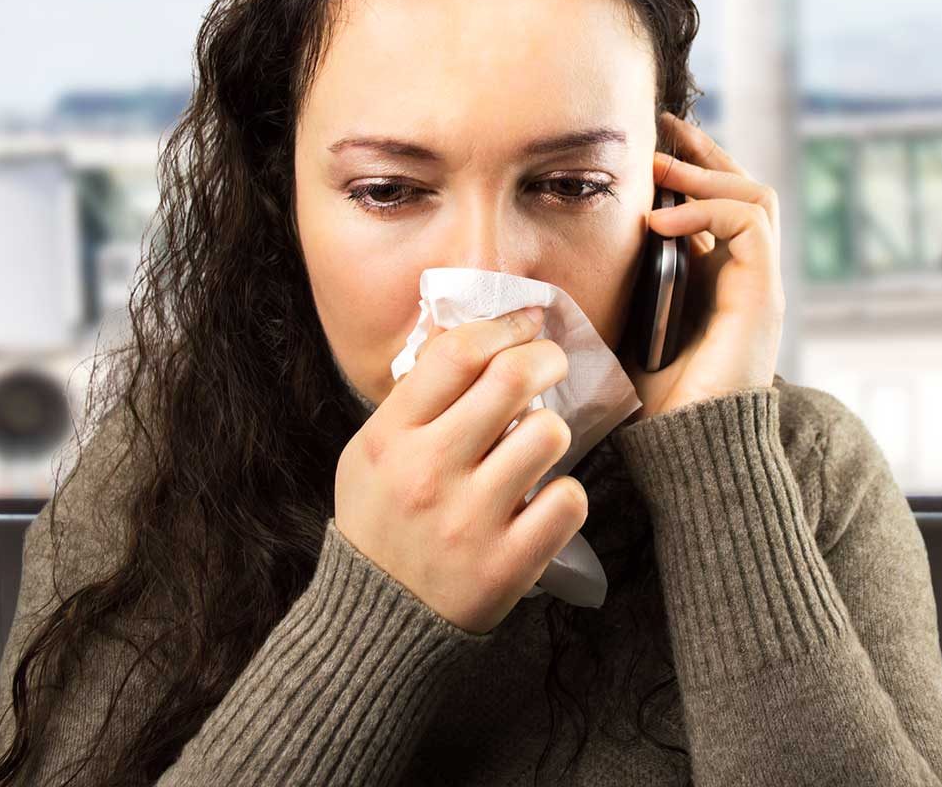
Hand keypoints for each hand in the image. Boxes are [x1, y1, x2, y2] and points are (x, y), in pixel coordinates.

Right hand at [333, 307, 588, 634]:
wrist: (380, 617)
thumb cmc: (381, 520)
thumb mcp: (372, 451)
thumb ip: (415, 400)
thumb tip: (476, 338)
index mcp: (390, 437)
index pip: (455, 354)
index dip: (502, 325)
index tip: (525, 322)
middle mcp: (429, 472)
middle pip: (511, 379)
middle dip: (545, 359)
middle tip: (550, 363)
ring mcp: (470, 520)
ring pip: (548, 434)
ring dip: (551, 431)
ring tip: (536, 444)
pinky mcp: (508, 564)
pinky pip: (569, 500)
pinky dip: (565, 493)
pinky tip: (543, 498)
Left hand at [629, 111, 785, 420]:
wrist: (690, 449)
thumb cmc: (651, 402)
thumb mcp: (623, 328)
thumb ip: (612, 290)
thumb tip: (554, 260)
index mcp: (715, 281)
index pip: (716, 204)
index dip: (689, 168)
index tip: (650, 142)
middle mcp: (745, 277)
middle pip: (743, 188)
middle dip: (704, 153)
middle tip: (664, 128)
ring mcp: (759, 285)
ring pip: (754, 197)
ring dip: (706, 174)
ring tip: (660, 170)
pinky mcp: (763, 296)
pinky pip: (749, 225)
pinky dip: (707, 209)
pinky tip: (662, 220)